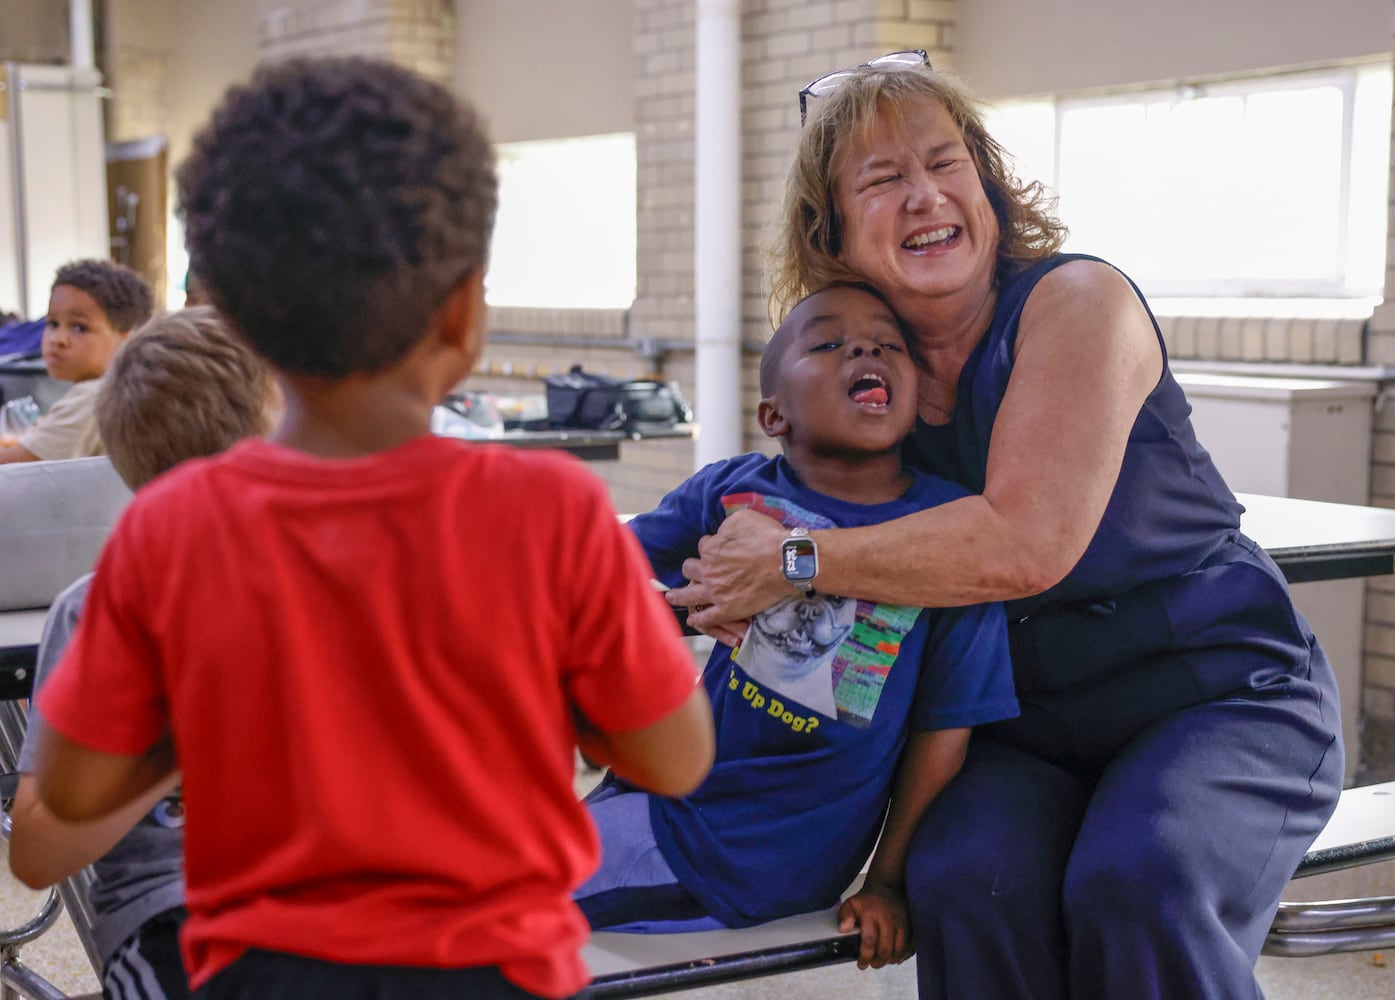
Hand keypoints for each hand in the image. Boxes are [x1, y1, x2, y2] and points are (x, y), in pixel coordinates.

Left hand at [665, 510, 791, 638]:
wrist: (784, 561)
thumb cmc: (766, 536)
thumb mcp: (742, 519)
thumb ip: (726, 526)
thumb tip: (722, 533)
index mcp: (711, 549)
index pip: (703, 546)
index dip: (710, 546)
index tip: (716, 547)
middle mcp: (708, 571)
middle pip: (690, 569)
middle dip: (691, 568)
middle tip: (693, 570)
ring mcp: (716, 592)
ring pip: (689, 595)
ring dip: (678, 595)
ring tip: (671, 597)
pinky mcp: (728, 610)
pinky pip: (707, 618)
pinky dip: (698, 619)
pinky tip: (692, 620)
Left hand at [836, 880, 913, 968]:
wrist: (888, 887)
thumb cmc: (868, 900)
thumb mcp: (851, 904)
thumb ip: (845, 917)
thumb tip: (843, 929)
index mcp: (871, 914)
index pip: (869, 942)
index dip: (865, 957)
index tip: (862, 964)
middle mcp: (888, 919)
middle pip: (886, 949)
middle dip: (879, 962)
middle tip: (873, 964)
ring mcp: (903, 922)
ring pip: (900, 950)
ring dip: (892, 960)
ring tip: (884, 960)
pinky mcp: (913, 924)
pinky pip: (912, 945)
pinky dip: (905, 954)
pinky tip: (897, 956)